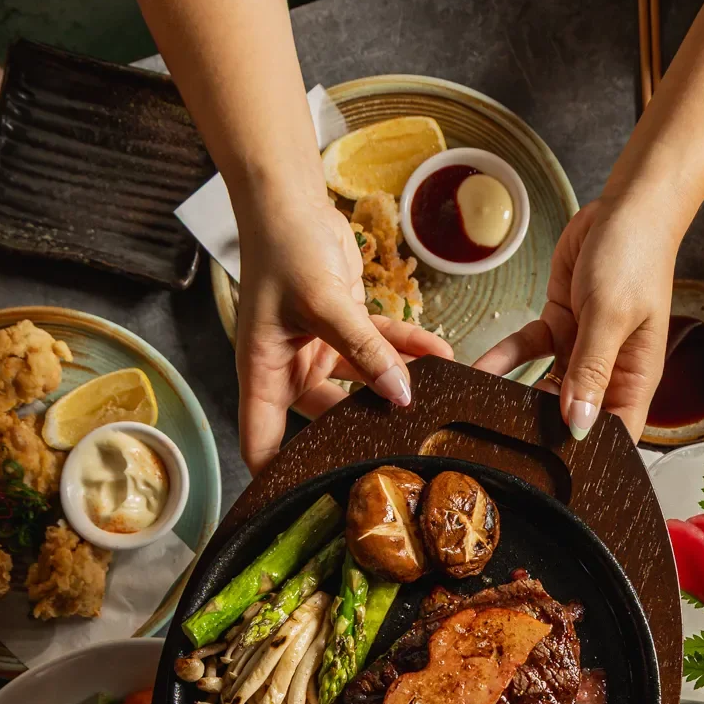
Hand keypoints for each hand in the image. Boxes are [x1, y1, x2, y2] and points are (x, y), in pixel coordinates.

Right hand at [234, 196, 450, 470]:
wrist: (290, 199)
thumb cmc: (284, 247)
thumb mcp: (324, 302)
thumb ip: (365, 349)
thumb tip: (400, 395)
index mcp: (263, 373)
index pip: (262, 443)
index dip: (280, 478)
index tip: (311, 504)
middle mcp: (288, 368)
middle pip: (320, 422)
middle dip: (357, 437)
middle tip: (396, 460)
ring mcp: (317, 348)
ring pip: (360, 385)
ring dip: (395, 388)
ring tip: (434, 403)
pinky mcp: (343, 325)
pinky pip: (380, 348)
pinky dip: (408, 350)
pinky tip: (442, 355)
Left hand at [473, 198, 676, 442]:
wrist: (624, 208)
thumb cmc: (634, 258)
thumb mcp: (610, 316)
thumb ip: (590, 370)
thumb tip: (578, 425)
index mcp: (635, 378)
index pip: (616, 433)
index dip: (590, 454)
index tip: (557, 473)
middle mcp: (609, 371)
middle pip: (574, 416)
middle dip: (543, 431)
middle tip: (505, 446)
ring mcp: (581, 350)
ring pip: (543, 388)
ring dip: (516, 398)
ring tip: (482, 413)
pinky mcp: (557, 327)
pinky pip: (526, 353)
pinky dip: (502, 360)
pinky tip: (477, 369)